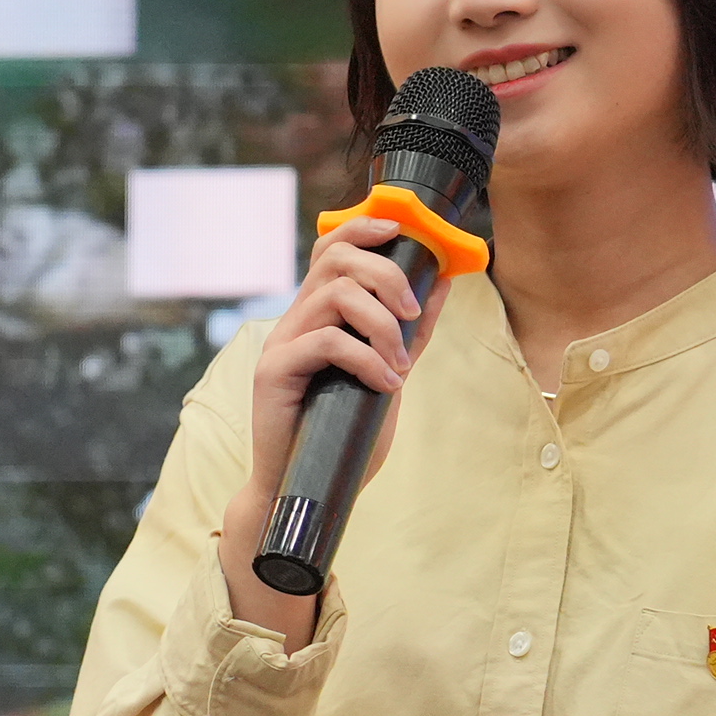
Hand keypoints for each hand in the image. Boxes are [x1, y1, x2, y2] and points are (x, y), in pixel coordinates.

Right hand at [219, 215, 450, 642]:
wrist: (304, 488)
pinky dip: (367, 359)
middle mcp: (295, 320)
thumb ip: (410, 332)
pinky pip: (327, 342)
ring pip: (335, 295)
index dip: (364, 228)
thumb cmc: (343, 433)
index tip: (401, 230)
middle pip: (336, 259)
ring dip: (381, 324)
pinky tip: (385, 384)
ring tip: (400, 364)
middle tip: (412, 312)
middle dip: (386, 274)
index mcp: (317, 315)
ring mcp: (281, 343)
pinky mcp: (274, 372)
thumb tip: (442, 283)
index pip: (331, 248)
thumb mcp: (388, 373)